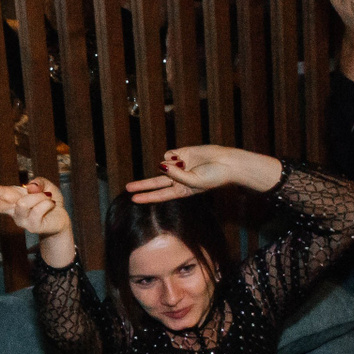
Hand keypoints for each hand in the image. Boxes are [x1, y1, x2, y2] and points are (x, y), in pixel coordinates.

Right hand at [0, 176, 69, 237]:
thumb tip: (30, 187)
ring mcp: (21, 220)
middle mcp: (14, 210)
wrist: (61, 218)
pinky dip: (48, 203)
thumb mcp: (46, 185)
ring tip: (47, 199)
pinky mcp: (32, 226)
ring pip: (24, 203)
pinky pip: (38, 209)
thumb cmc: (49, 201)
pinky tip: (51, 206)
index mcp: (13, 198)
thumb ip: (38, 182)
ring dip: (39, 197)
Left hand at [127, 145, 271, 202]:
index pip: (160, 195)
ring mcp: (179, 166)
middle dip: (141, 185)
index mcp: (181, 190)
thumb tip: (161, 164)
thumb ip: (176, 175)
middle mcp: (178, 179)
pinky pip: (169, 154)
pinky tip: (183, 157)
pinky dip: (173, 156)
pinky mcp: (181, 154)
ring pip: (163, 165)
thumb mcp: (193, 182)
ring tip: (185, 166)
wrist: (226, 162)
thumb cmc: (213, 177)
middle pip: (155, 182)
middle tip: (127, 188)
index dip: (146, 197)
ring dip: (170, 166)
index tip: (133, 199)